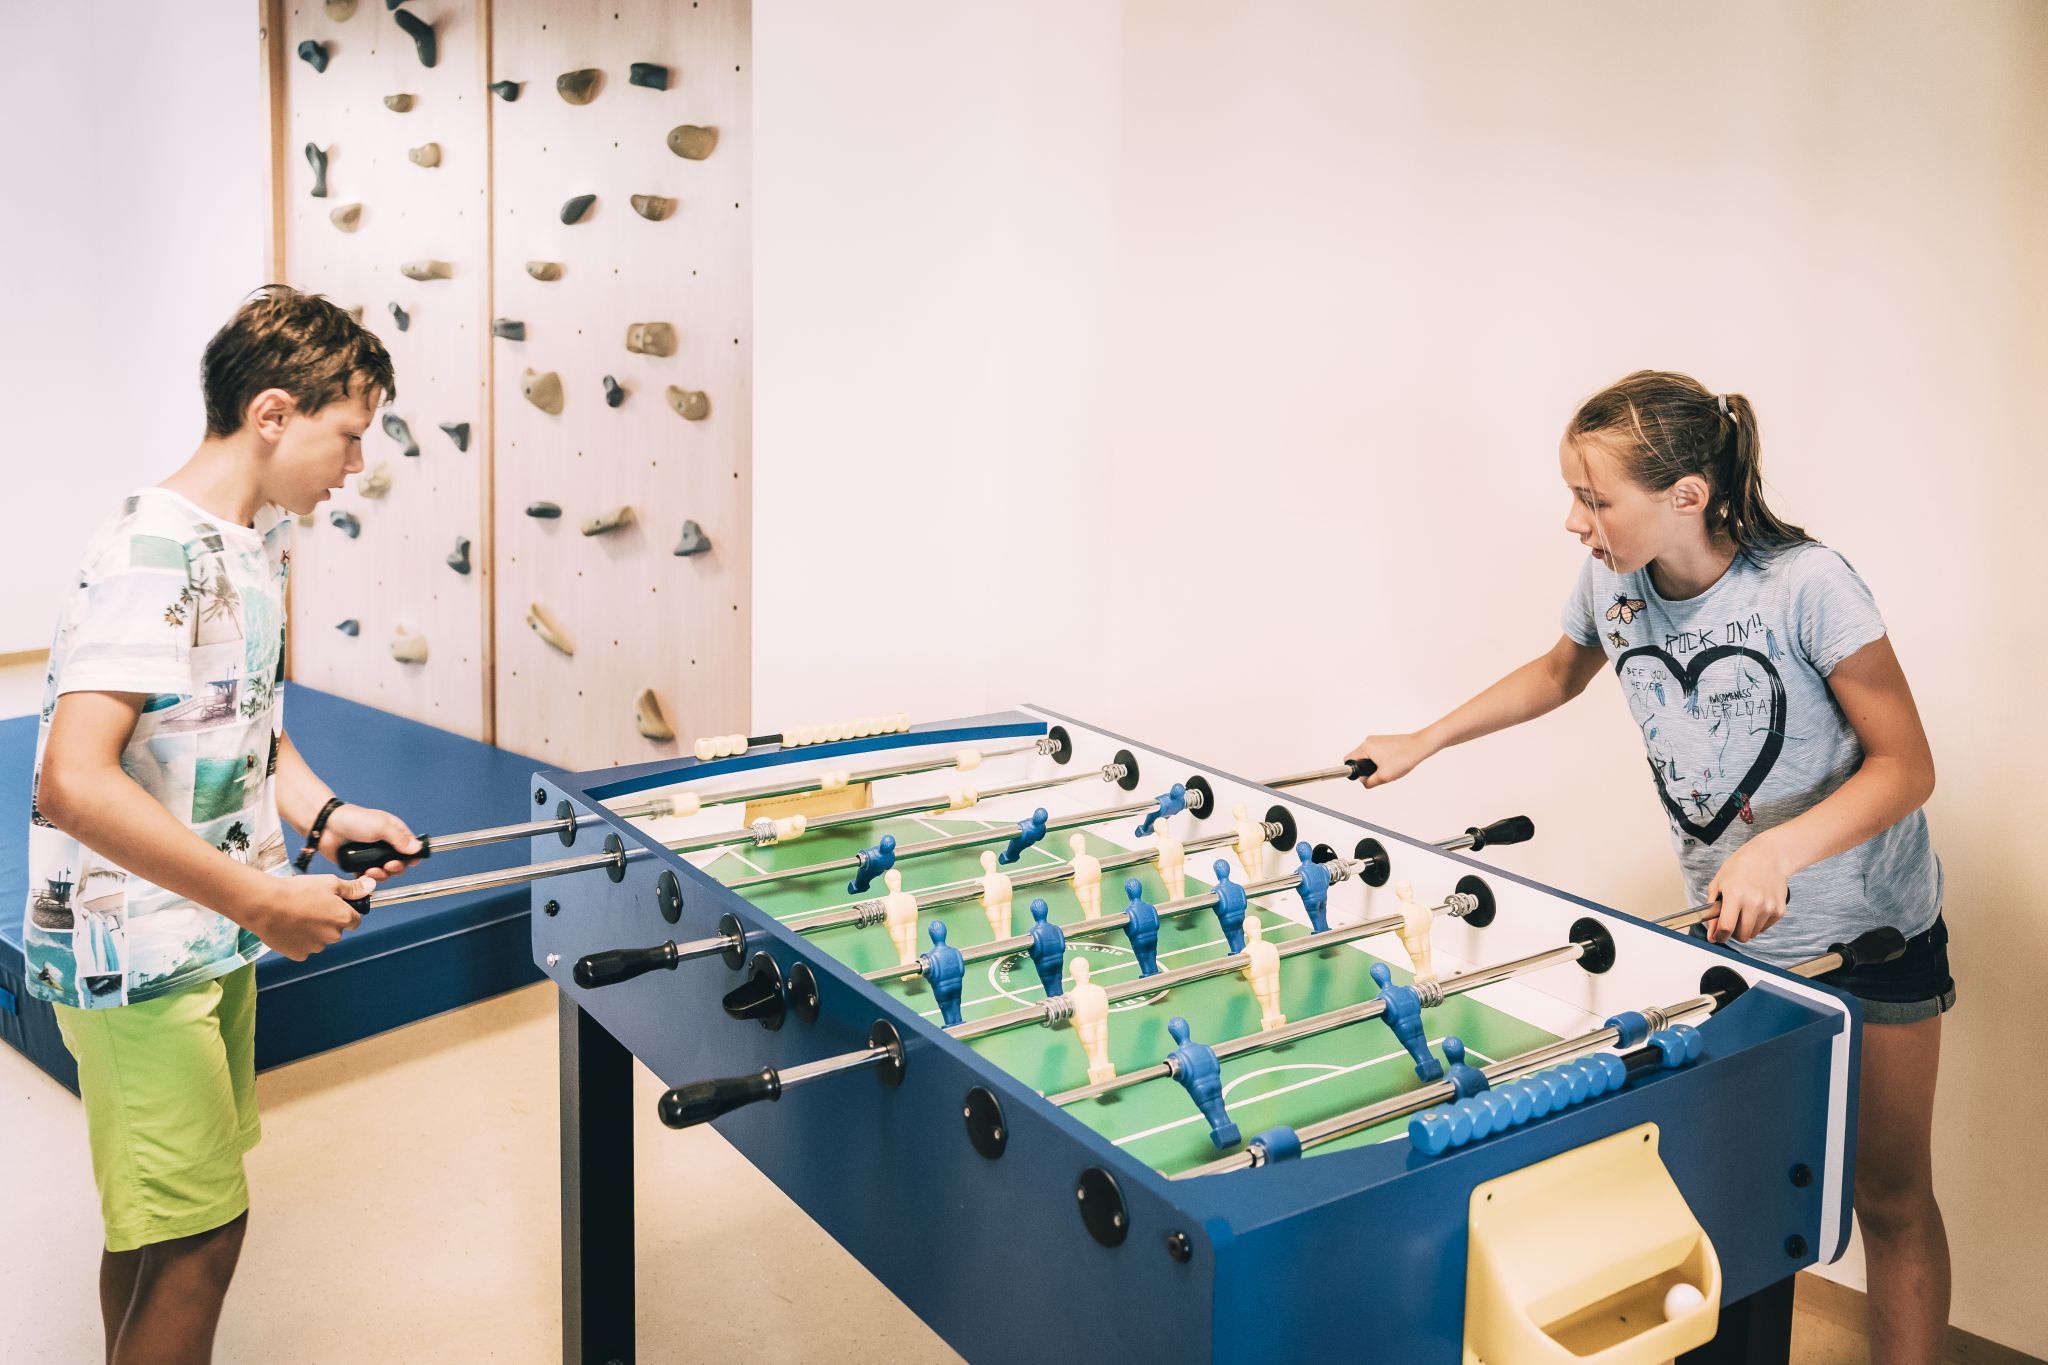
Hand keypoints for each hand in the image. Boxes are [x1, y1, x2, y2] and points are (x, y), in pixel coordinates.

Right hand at [244, 872, 370, 960]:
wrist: (265, 904)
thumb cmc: (296, 891)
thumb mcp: (328, 882)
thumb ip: (352, 888)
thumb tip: (371, 887)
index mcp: (342, 918)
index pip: (354, 920)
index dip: (345, 912)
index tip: (333, 906)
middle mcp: (333, 935)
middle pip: (336, 931)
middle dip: (327, 922)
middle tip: (310, 908)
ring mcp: (316, 947)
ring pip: (320, 940)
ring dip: (313, 932)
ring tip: (296, 916)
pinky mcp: (299, 954)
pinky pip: (303, 948)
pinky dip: (298, 941)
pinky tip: (289, 928)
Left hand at [318, 803, 422, 881]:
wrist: (326, 826)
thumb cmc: (354, 820)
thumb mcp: (381, 826)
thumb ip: (399, 838)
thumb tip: (416, 849)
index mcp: (393, 833)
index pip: (410, 848)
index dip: (411, 857)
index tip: (409, 862)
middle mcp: (384, 846)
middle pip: (399, 863)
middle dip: (396, 868)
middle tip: (389, 865)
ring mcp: (371, 856)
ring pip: (385, 873)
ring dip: (381, 875)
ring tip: (372, 870)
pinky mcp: (358, 865)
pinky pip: (368, 878)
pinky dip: (368, 879)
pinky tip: (364, 874)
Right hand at [1343, 732, 1433, 788]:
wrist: (1419, 746)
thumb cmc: (1403, 757)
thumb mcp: (1383, 777)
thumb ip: (1369, 782)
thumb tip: (1364, 782)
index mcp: (1365, 747)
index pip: (1348, 760)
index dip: (1353, 771)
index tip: (1362, 775)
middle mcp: (1369, 741)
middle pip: (1359, 758)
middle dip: (1366, 768)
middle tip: (1379, 774)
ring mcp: (1377, 739)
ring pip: (1369, 756)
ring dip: (1375, 764)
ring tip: (1388, 768)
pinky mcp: (1385, 740)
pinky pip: (1377, 752)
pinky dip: (1381, 759)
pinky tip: (1393, 763)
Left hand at [1703, 836, 1792, 943]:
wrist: (1770, 856)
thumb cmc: (1741, 866)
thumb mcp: (1718, 883)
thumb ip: (1711, 911)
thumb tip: (1712, 935)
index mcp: (1735, 895)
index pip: (1726, 928)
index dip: (1719, 936)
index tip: (1718, 936)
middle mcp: (1754, 903)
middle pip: (1742, 936)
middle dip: (1733, 933)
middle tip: (1730, 921)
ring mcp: (1769, 907)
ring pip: (1753, 934)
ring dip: (1746, 927)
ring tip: (1743, 910)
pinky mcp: (1780, 911)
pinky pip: (1764, 928)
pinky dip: (1757, 922)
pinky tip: (1755, 906)